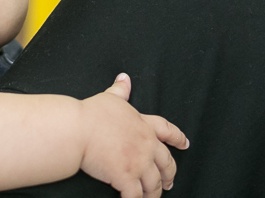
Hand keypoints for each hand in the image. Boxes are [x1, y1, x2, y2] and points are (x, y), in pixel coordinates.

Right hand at [77, 73, 189, 197]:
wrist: (79, 130)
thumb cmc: (92, 114)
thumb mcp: (110, 98)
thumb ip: (120, 90)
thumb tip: (124, 78)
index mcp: (143, 125)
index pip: (167, 130)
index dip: (178, 138)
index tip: (185, 144)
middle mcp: (146, 145)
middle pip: (166, 163)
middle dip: (169, 174)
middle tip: (170, 182)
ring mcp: (138, 163)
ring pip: (154, 184)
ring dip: (154, 193)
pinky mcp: (126, 177)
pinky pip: (136, 196)